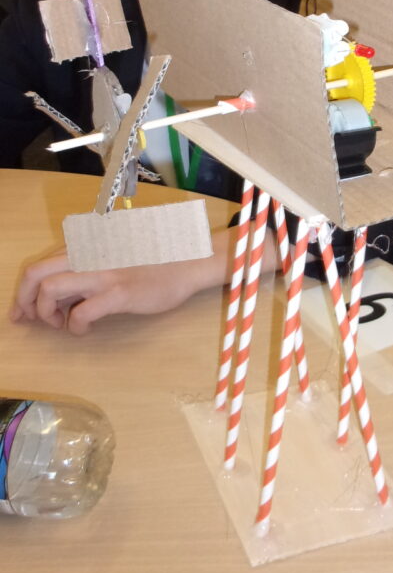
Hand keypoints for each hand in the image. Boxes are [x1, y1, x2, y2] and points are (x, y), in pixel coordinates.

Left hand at [8, 228, 277, 335]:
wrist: (189, 259)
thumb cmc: (154, 257)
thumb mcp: (113, 254)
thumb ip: (88, 266)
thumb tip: (61, 294)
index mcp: (86, 245)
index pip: (40, 265)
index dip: (24, 292)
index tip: (24, 310)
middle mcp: (88, 254)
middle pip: (36, 275)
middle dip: (26, 302)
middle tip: (32, 320)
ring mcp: (102, 273)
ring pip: (51, 291)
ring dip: (49, 314)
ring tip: (64, 323)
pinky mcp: (118, 292)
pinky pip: (81, 314)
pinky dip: (75, 326)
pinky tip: (85, 328)